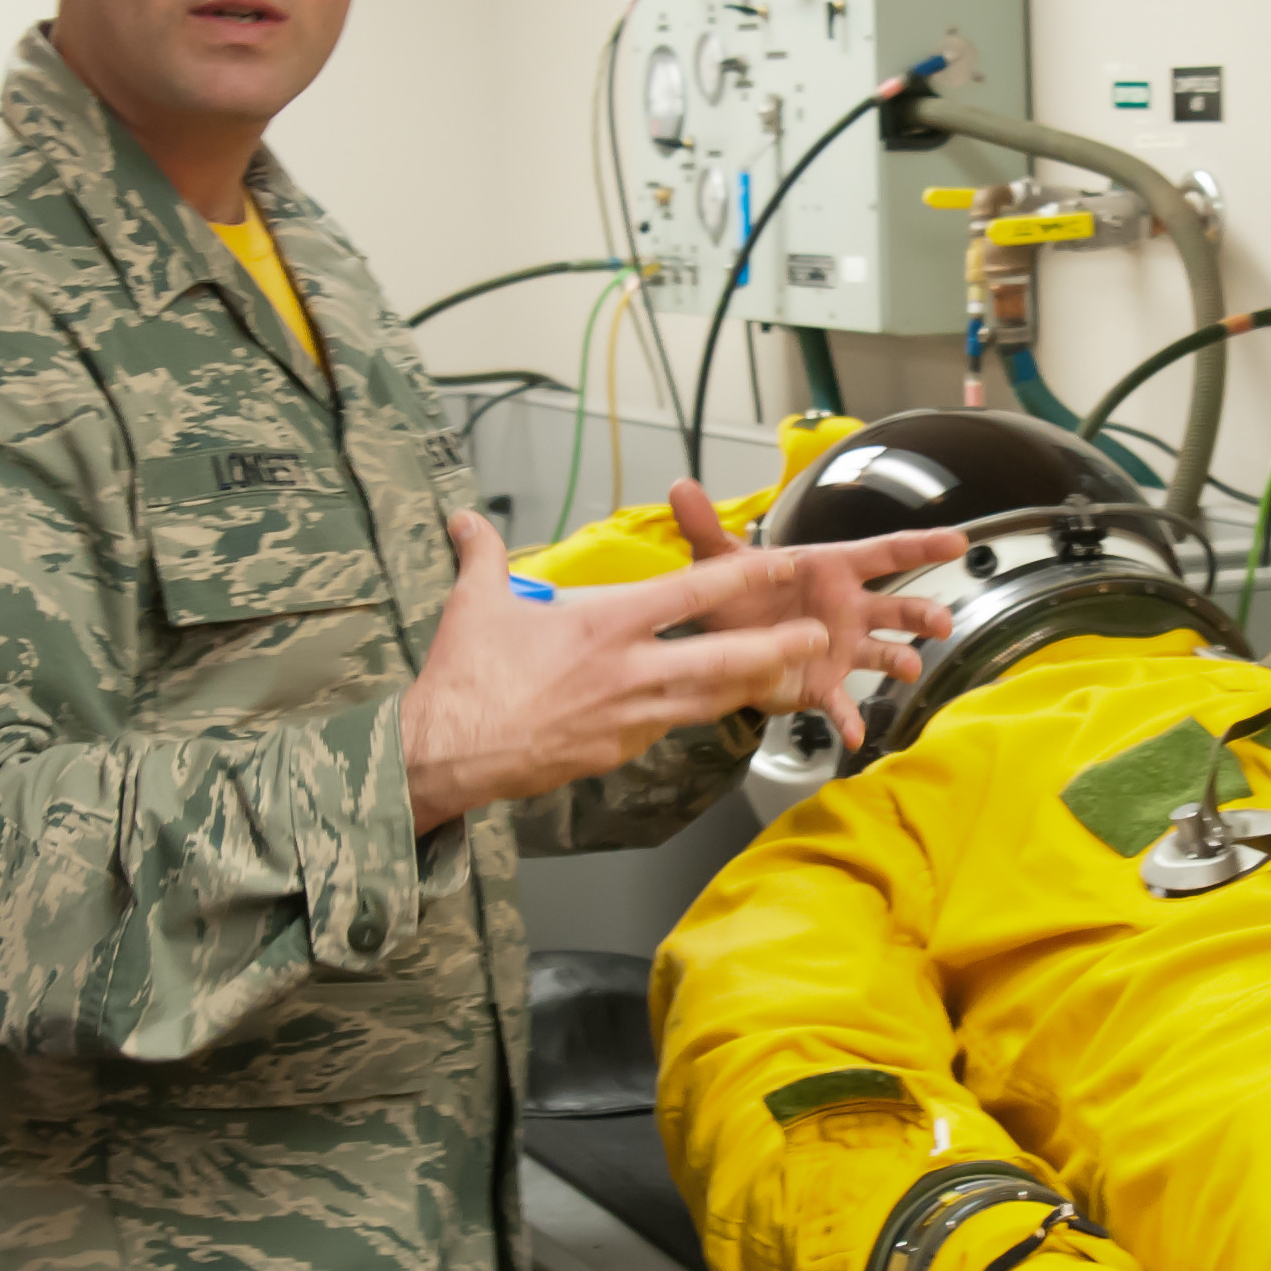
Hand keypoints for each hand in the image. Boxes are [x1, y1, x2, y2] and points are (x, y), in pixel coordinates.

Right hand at [402, 513, 839, 830]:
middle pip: (720, 658)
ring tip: (788, 676)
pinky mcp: (618, 752)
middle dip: (775, 648)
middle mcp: (630, 670)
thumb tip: (465, 518)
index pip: (690, 592)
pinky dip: (684, 714)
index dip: (743, 577)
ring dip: (746, 687)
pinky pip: (663, 727)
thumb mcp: (473, 603)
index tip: (782, 563)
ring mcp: (629, 717)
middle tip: (818, 637)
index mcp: (606, 623)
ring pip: (704, 700)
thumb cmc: (467, 676)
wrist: (451, 751)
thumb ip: (482, 554)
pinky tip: (700, 708)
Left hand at [665, 478, 963, 751]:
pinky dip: (849, 719)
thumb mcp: (718, 559)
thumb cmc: (739, 593)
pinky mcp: (823, 684)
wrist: (723, 640)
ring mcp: (840, 648)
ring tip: (909, 666)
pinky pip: (841, 703)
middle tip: (939, 621)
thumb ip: (705, 527)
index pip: (883, 553)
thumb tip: (680, 487)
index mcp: (831, 570)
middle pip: (895, 607)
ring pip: (882, 652)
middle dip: (921, 613)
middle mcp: (846, 609)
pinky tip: (855, 736)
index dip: (921, 545)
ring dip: (900, 659)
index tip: (957, 542)